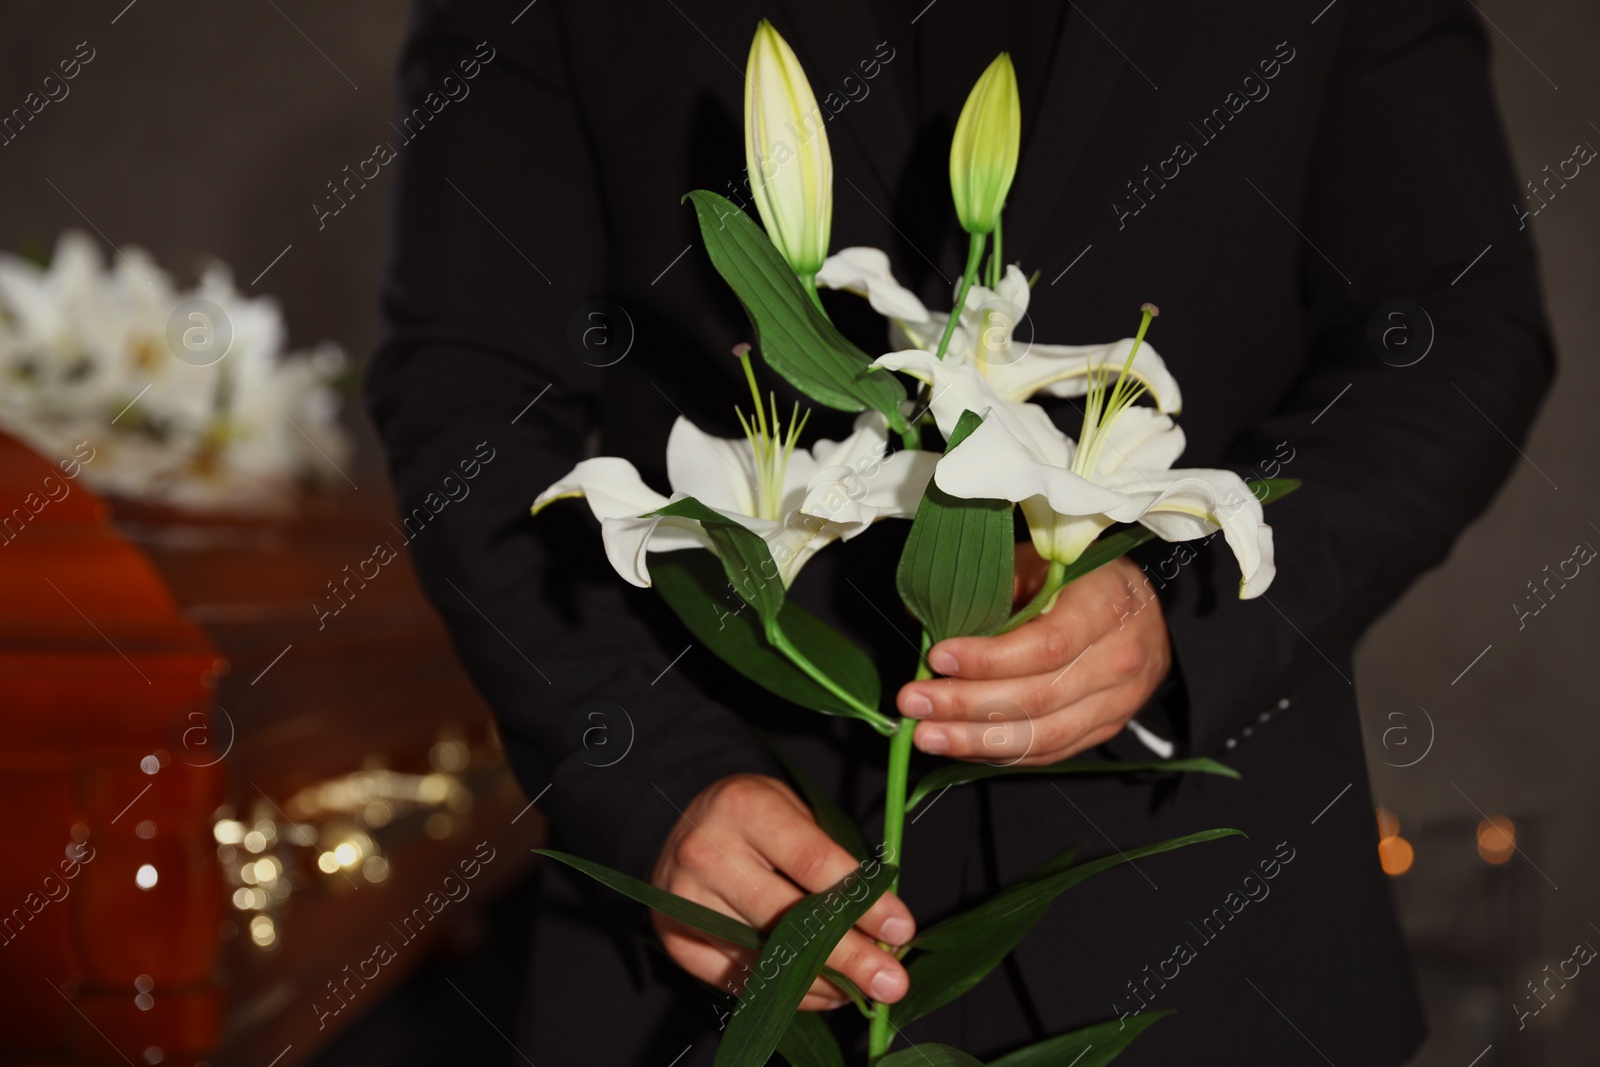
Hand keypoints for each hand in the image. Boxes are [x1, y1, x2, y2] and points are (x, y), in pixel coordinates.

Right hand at [650, 774, 913, 1010]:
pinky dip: (789, 993)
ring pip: (766, 959)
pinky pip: (742, 981)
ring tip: (862, 990)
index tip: (900, 930)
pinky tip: (824, 993)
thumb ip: (835, 862)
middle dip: (849, 957)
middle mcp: (706, 852)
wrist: (687, 825)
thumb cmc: (759, 818)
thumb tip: (884, 928)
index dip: (861, 902)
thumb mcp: (797, 812)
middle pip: (788, 921)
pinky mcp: (677, 940)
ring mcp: (684, 901)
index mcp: (744, 807)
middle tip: (890, 982)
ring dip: (823, 983)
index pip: (812, 862)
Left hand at [896, 548, 1170, 763]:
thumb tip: (925, 618)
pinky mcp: (1105, 730)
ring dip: (975, 740)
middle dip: (966, 705)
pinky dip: (1000, 753)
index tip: (937, 657)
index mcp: (1106, 607)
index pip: (1045, 646)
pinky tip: (960, 745)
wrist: (1141, 612)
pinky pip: (1050, 752)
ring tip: (926, 735)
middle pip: (1038, 698)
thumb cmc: (1081, 580)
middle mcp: (1119, 660)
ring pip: (1042, 736)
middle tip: (913, 702)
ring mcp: (1117, 703)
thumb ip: (993, 591)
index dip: (987, 659)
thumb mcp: (1042, 565)